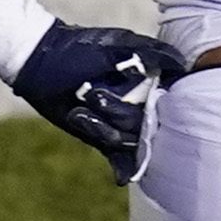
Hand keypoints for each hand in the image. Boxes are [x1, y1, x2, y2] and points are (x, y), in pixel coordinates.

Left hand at [14, 21, 178, 183]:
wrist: (39, 62)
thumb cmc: (78, 47)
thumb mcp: (116, 44)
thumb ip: (150, 52)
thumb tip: (181, 64)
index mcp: (149, 80)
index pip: (170, 101)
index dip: (164, 106)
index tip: (147, 101)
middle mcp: (140, 103)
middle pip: (148, 124)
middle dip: (120, 114)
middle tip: (93, 96)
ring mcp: (120, 122)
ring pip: (131, 141)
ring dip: (106, 130)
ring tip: (79, 112)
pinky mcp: (101, 136)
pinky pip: (119, 157)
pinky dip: (123, 168)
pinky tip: (121, 176)